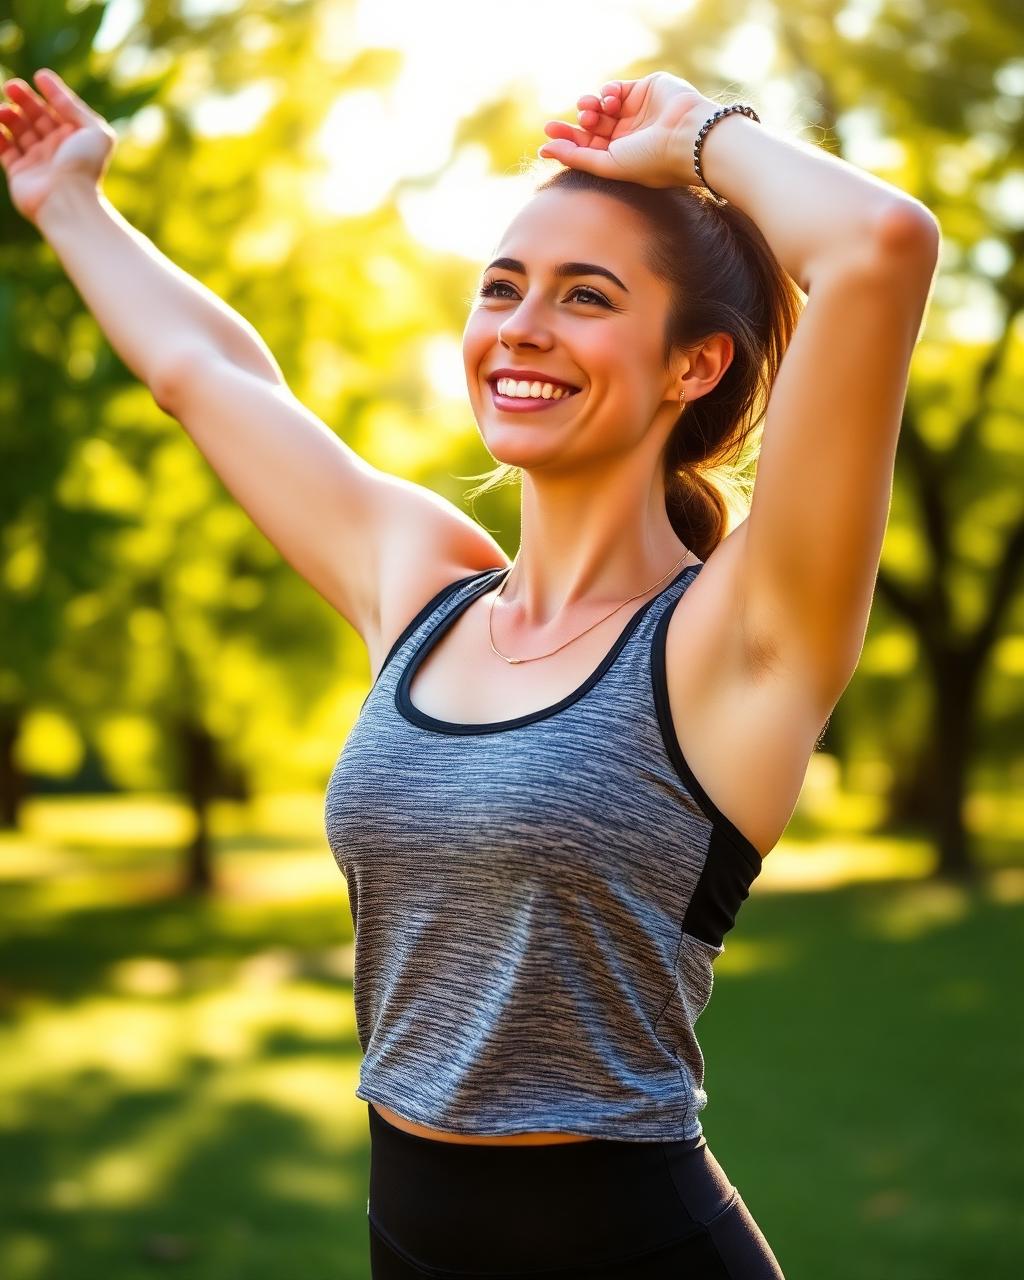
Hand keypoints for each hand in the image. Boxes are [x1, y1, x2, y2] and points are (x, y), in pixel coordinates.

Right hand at [0, 69, 116, 223]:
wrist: (67, 201)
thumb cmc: (84, 166)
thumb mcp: (94, 130)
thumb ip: (74, 106)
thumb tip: (47, 83)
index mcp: (75, 139)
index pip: (59, 110)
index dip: (50, 92)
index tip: (38, 77)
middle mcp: (56, 149)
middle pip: (36, 117)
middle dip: (23, 100)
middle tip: (11, 87)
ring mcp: (37, 161)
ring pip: (18, 130)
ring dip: (8, 115)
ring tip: (3, 109)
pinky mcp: (19, 173)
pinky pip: (4, 149)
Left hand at [538, 71, 716, 189]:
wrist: (687, 137)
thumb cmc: (650, 160)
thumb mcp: (608, 164)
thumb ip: (576, 157)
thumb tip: (543, 150)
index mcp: (621, 157)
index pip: (588, 146)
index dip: (566, 140)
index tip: (546, 135)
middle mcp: (628, 135)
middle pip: (592, 126)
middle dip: (577, 123)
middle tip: (565, 122)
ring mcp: (637, 112)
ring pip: (601, 105)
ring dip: (590, 106)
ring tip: (591, 111)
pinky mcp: (645, 90)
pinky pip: (616, 88)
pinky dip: (608, 91)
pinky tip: (610, 100)